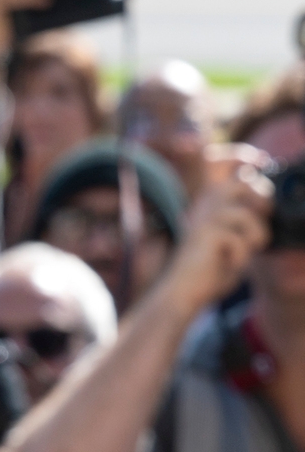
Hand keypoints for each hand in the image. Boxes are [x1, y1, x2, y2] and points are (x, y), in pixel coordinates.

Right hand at [165, 143, 274, 312]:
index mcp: (210, 205)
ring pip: (247, 217)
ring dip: (255, 238)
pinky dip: (241, 257)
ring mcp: (204, 219)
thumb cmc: (210, 270)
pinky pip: (240, 241)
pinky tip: (228, 264)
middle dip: (260, 198)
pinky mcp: (206, 234)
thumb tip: (267, 206)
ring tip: (245, 252)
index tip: (258, 162)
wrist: (184, 291)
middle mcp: (205, 207)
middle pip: (241, 184)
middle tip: (264, 215)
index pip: (229, 173)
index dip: (244, 160)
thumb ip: (246, 224)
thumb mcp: (233, 243)